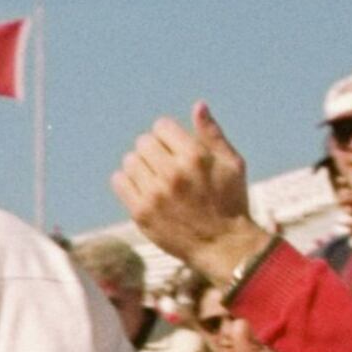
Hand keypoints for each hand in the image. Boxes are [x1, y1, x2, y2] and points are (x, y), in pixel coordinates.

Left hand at [115, 106, 273, 286]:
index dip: (168, 135)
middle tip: (166, 166)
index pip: (161, 126)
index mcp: (195, 157)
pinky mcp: (142, 213)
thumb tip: (198, 105)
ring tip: (156, 178)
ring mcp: (155, 194)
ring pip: (130, 161)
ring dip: (141, 166)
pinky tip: (144, 189)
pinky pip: (119, 182)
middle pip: (144, 142)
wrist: (223, 246)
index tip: (175, 149)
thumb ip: (212, 134)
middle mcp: (173, 173)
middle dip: (154, 150)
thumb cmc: (230, 201)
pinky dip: (127, 182)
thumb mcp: (231, 163)